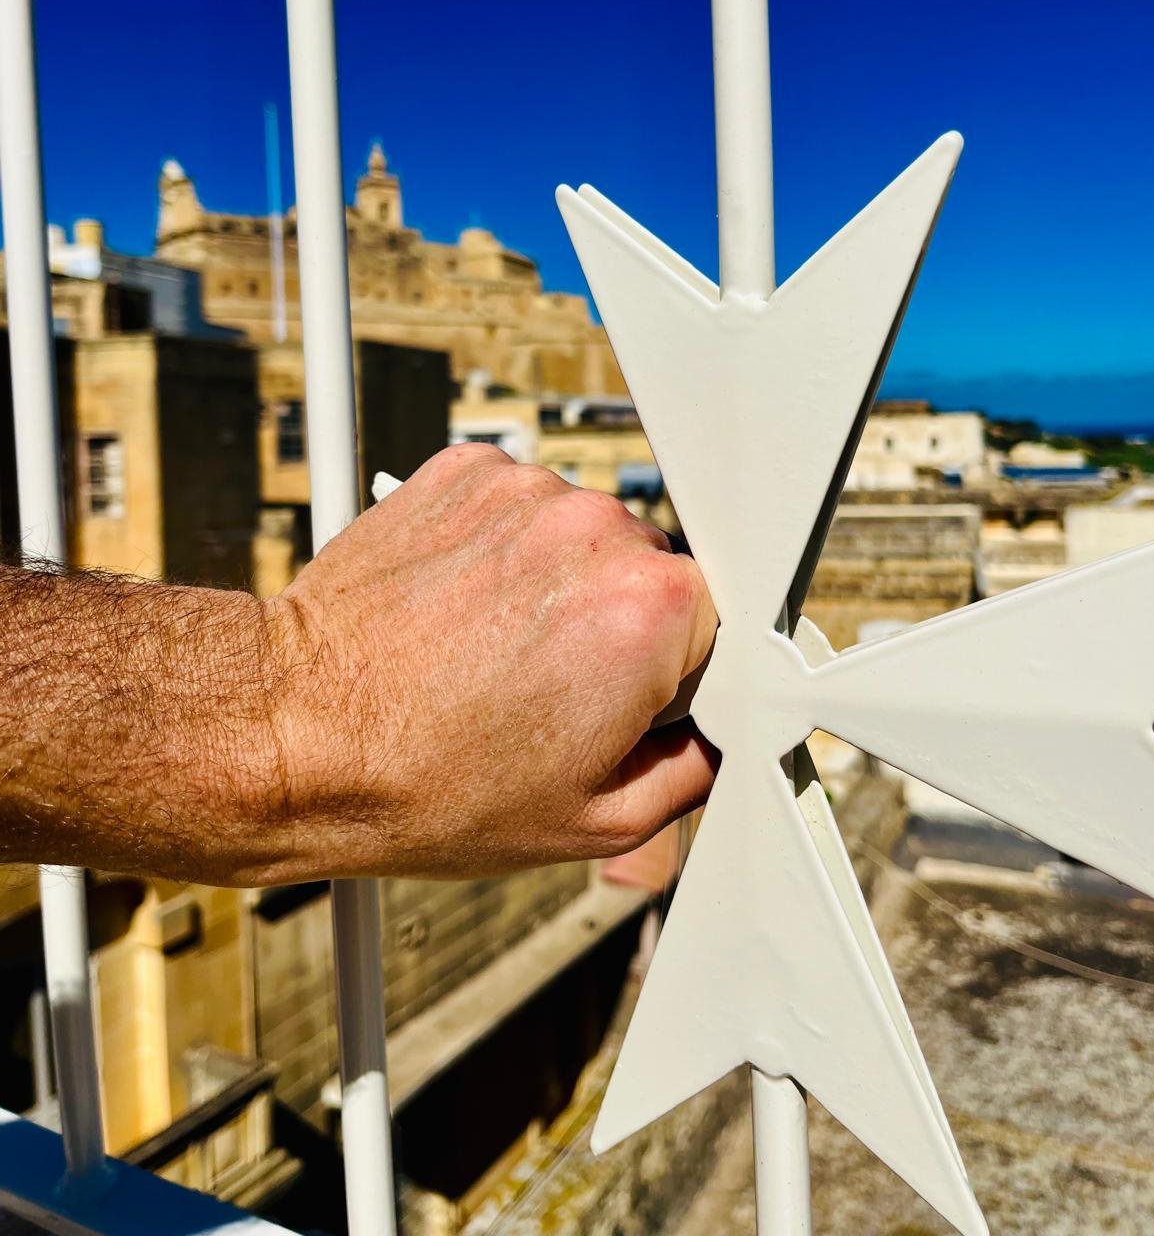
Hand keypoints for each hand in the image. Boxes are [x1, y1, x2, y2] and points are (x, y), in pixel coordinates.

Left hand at [262, 444, 717, 880]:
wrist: (293, 730)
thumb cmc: (423, 781)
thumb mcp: (591, 821)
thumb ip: (691, 774)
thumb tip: (714, 744)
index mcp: (650, 611)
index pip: (718, 623)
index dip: (676, 675)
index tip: (631, 702)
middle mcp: (595, 532)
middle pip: (649, 572)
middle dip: (617, 627)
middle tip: (550, 689)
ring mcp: (524, 493)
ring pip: (581, 537)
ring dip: (557, 583)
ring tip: (491, 652)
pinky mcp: (463, 474)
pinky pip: (517, 505)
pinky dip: (500, 548)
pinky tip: (462, 610)